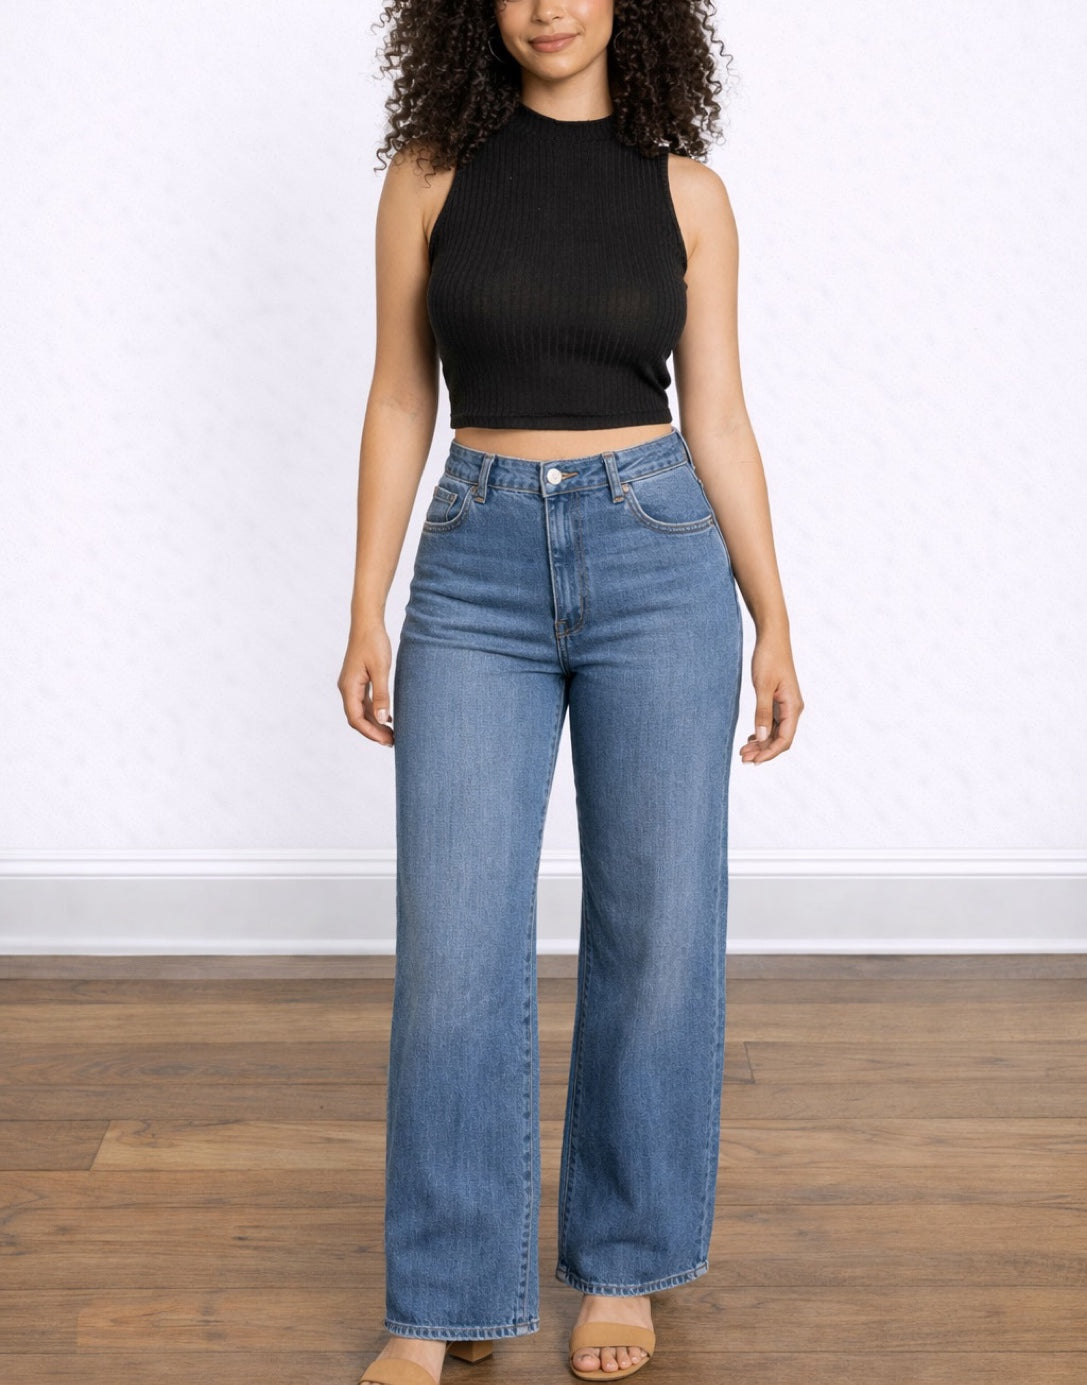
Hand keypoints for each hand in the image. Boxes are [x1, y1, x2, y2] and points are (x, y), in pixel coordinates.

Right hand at [337, 621, 393, 747]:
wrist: (367, 623)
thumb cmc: (374, 643)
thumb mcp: (381, 670)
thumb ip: (381, 695)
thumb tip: (382, 719)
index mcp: (349, 687)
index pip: (356, 718)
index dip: (370, 733)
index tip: (386, 741)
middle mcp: (346, 688)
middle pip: (357, 718)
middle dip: (373, 732)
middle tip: (392, 742)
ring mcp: (351, 685)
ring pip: (360, 711)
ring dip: (374, 724)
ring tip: (391, 734)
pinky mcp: (357, 680)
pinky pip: (363, 702)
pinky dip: (374, 712)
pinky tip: (387, 718)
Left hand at [739, 629, 802, 764]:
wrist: (773, 638)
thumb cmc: (768, 658)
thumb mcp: (762, 686)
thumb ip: (762, 712)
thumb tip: (762, 737)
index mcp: (793, 706)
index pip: (785, 739)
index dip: (769, 753)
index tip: (753, 761)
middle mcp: (793, 708)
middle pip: (781, 739)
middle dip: (763, 751)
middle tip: (743, 758)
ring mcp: (787, 705)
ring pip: (777, 732)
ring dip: (762, 743)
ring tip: (743, 751)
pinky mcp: (779, 701)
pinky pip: (774, 723)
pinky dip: (763, 733)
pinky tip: (750, 739)